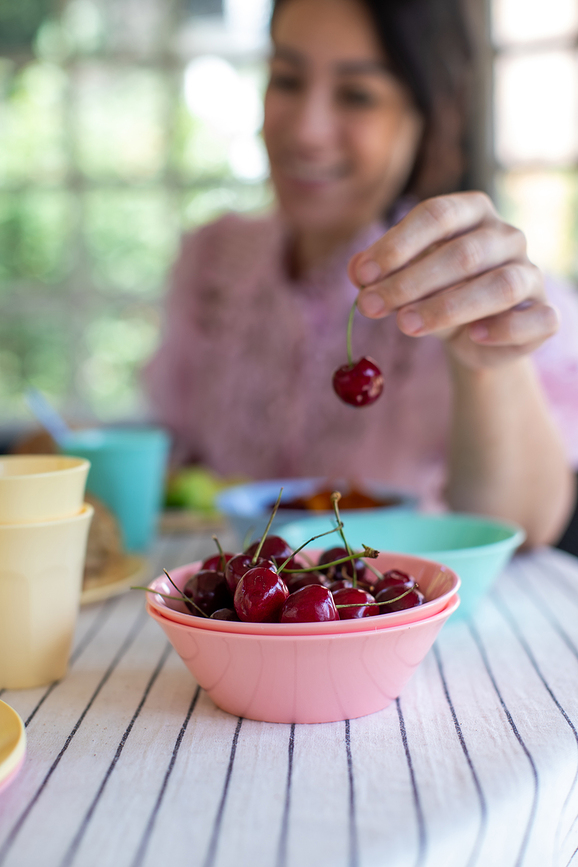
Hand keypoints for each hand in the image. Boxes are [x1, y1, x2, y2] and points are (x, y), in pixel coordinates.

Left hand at [348, 192, 559, 369]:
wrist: (473, 338)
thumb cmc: (434, 296)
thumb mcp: (401, 281)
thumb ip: (378, 273)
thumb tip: (356, 271)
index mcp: (473, 213)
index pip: (437, 215)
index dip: (397, 245)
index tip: (362, 275)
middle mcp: (507, 237)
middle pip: (463, 253)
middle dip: (410, 282)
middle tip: (370, 306)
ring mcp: (530, 275)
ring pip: (499, 285)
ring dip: (447, 307)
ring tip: (405, 325)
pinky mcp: (545, 315)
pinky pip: (535, 320)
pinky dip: (503, 329)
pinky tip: (471, 337)